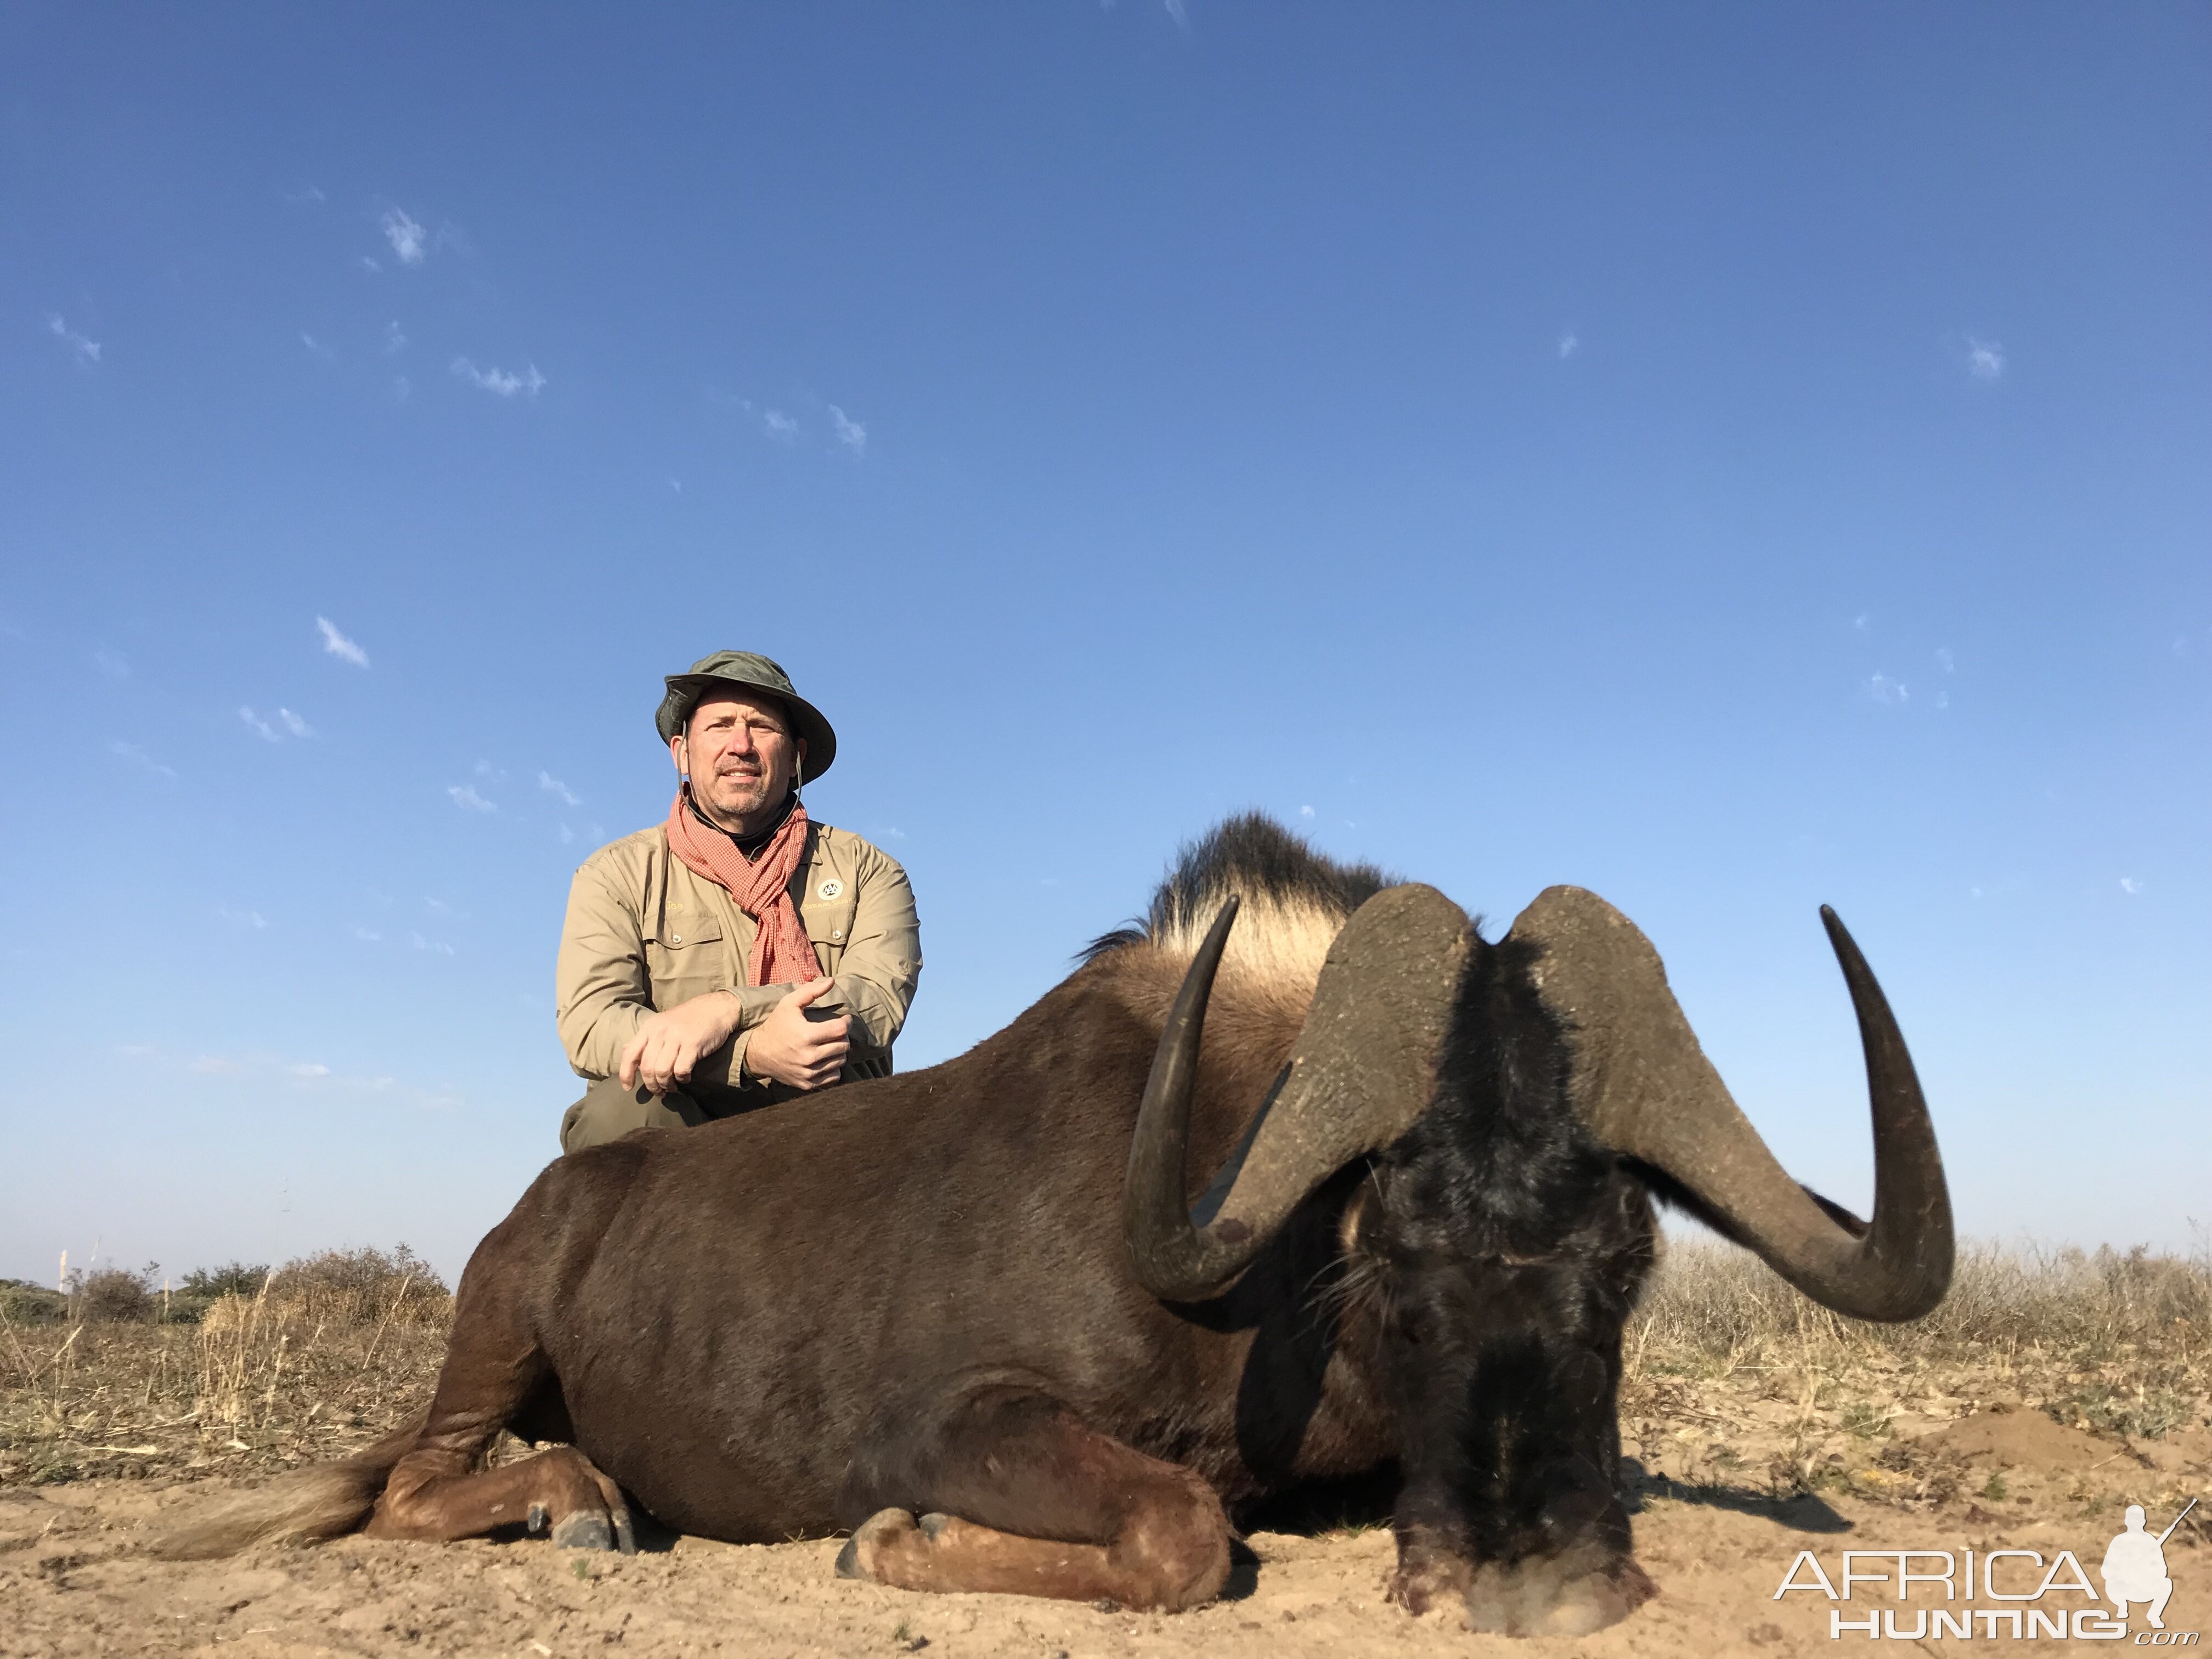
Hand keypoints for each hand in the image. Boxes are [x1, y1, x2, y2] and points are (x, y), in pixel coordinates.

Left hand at [617, 991, 742, 1095]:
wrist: (715, 1008)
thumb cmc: (687, 1020)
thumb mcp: (661, 1024)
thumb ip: (644, 1039)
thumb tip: (625, 1051)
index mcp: (649, 1028)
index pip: (630, 1054)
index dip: (626, 1074)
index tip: (628, 1088)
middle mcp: (660, 1032)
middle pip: (647, 1067)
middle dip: (651, 1085)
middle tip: (659, 1092)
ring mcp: (677, 1037)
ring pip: (662, 1071)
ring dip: (666, 1085)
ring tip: (671, 1087)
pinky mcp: (693, 1044)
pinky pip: (681, 1070)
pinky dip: (682, 1079)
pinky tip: (686, 1078)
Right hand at [743, 977, 849, 1091]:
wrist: (758, 1053)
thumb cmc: (776, 1025)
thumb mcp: (789, 1003)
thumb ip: (811, 991)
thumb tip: (832, 981)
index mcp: (806, 1035)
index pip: (841, 1029)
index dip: (846, 1022)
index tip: (844, 1019)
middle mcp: (809, 1057)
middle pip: (844, 1046)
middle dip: (843, 1036)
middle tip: (836, 1031)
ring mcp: (809, 1073)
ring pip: (841, 1061)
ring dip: (839, 1051)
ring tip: (829, 1043)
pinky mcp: (808, 1084)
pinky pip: (834, 1076)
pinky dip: (833, 1067)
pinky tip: (825, 1058)